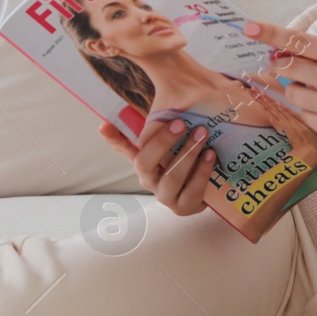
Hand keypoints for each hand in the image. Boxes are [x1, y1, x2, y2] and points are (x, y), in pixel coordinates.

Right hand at [96, 118, 214, 216]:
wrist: (206, 191)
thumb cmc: (184, 161)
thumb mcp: (171, 143)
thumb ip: (156, 125)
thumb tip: (128, 108)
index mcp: (142, 164)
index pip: (123, 148)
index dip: (114, 138)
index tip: (105, 125)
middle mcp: (149, 182)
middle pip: (145, 163)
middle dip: (163, 142)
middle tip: (181, 122)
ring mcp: (166, 197)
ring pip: (172, 177)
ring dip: (187, 154)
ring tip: (202, 135)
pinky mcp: (185, 208)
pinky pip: (192, 191)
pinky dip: (202, 172)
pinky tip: (211, 155)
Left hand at [242, 21, 316, 156]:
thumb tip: (284, 53)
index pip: (300, 40)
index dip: (271, 33)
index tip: (249, 27)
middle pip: (287, 67)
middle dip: (280, 65)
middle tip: (284, 65)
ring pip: (292, 94)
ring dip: (296, 91)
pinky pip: (303, 116)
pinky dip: (309, 112)